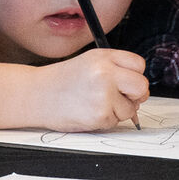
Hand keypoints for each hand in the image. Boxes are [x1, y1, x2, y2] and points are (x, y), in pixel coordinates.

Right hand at [28, 45, 150, 130]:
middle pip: (141, 86)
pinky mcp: (100, 115)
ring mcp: (104, 95)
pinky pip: (116, 121)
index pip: (139, 65)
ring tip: (94, 102)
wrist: (37, 95)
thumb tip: (139, 89)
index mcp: (104, 57)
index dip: (133, 75)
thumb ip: (116, 68)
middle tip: (118, 96)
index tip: (125, 81)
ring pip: (130, 108)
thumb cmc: (62, 80)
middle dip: (134, 95)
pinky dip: (106, 120)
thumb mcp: (89, 61)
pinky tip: (89, 111)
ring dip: (117, 110)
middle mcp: (105, 73)